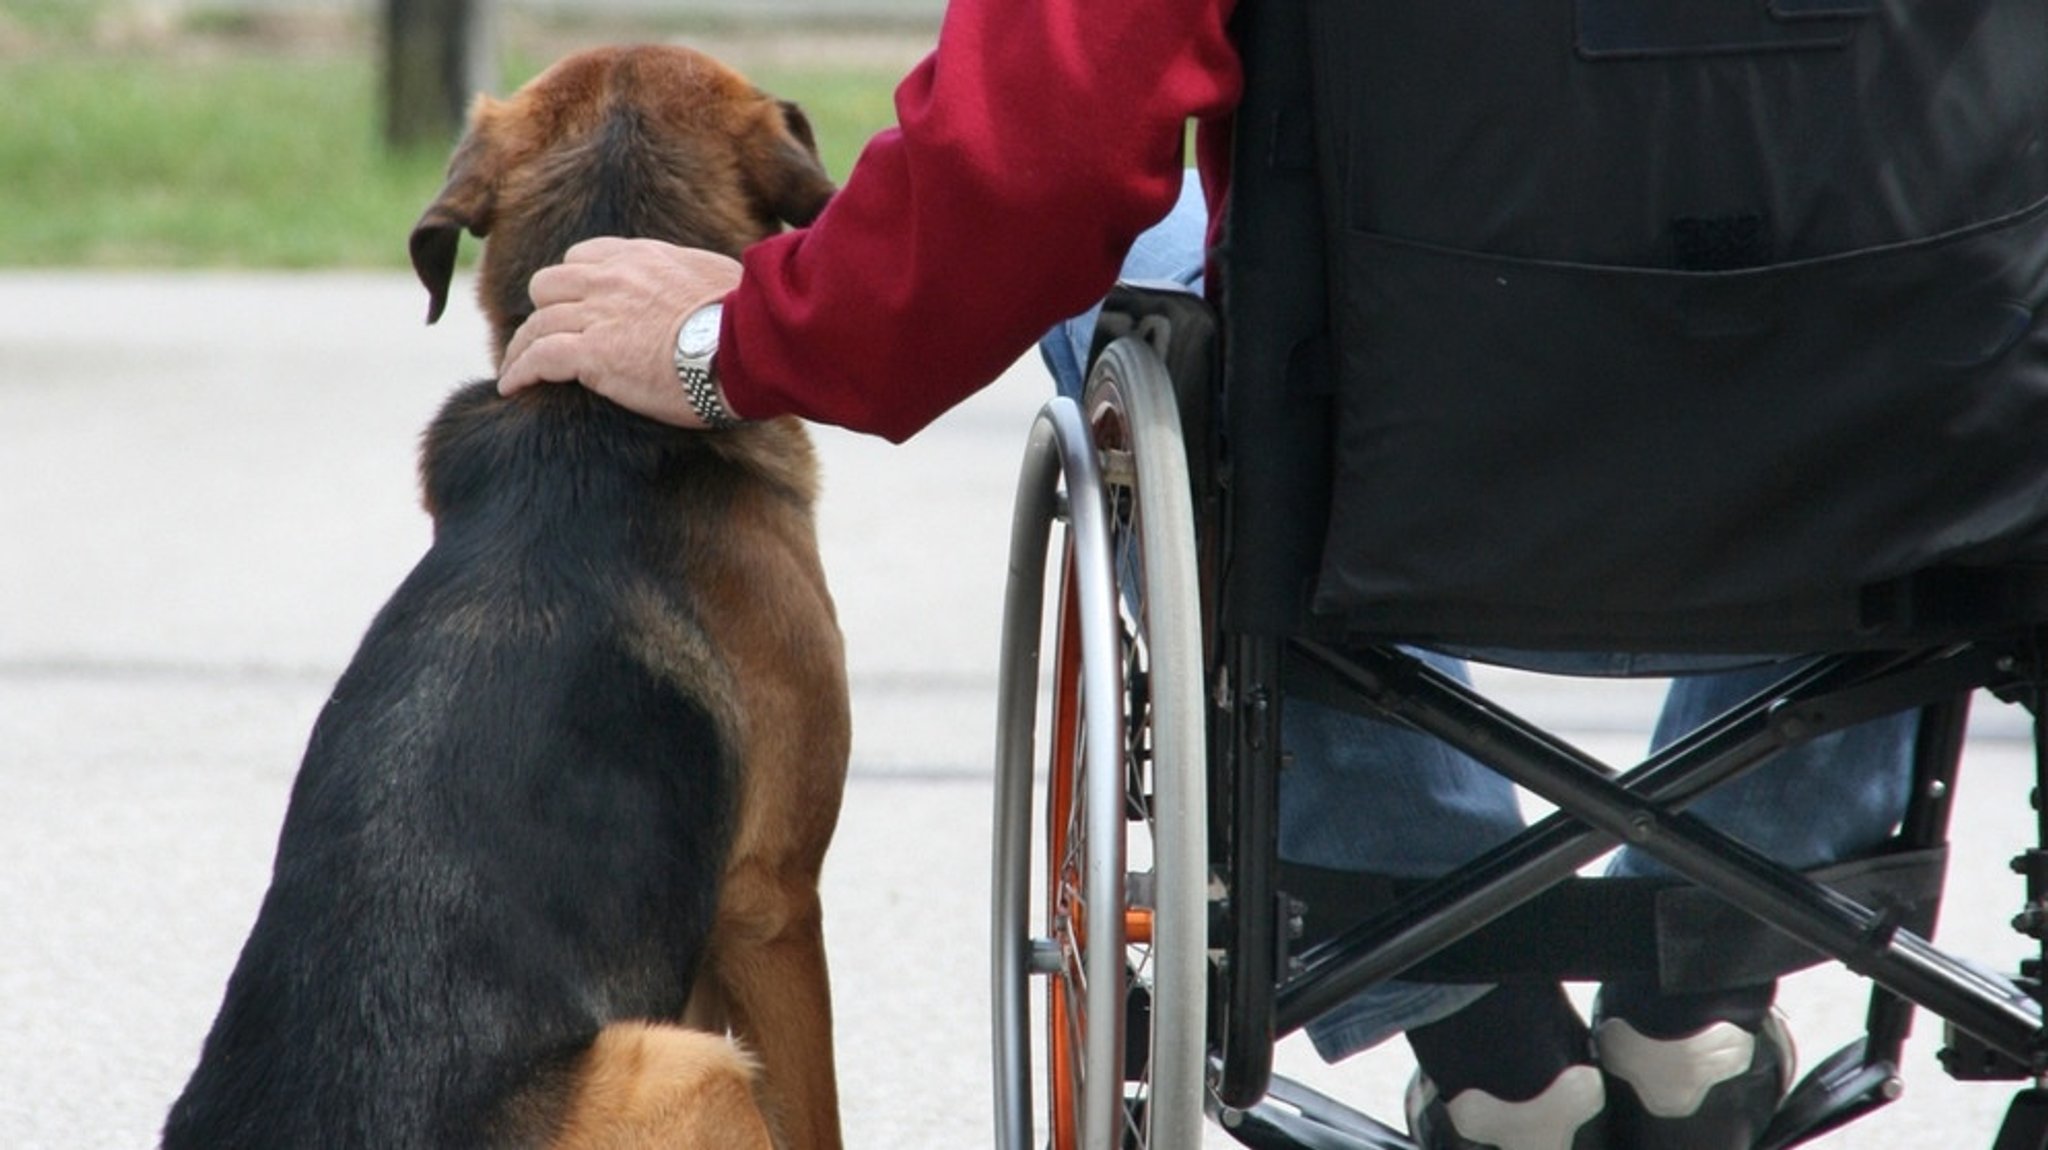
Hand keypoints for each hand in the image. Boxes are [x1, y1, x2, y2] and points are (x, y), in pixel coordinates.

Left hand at [499, 237, 742, 426]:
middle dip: (545, 310)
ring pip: (536, 324)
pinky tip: (512, 387)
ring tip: (518, 369)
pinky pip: (537, 358)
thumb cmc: (747, 318)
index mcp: (641, 258)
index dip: (574, 283)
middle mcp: (611, 280)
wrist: (745, 345)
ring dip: (524, 347)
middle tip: (547, 336)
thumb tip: (712, 285)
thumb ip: (695, 276)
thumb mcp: (719, 276)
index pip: (584, 257)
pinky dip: (520, 372)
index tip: (575, 305)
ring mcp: (597, 316)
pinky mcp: (591, 355)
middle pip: (548, 285)